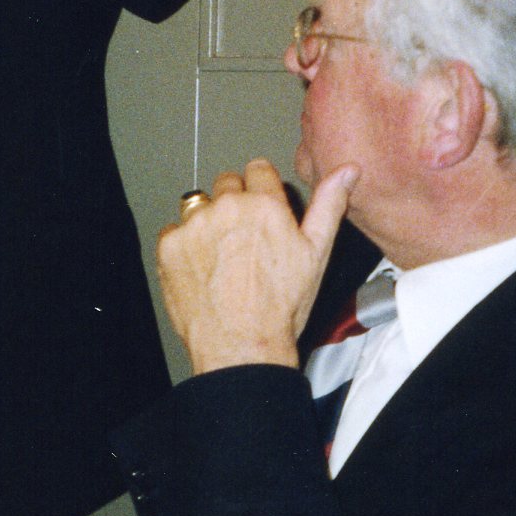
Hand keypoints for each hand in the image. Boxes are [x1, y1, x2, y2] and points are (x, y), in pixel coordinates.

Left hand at [155, 159, 358, 375]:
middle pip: (226, 184)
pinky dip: (184, 244)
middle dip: (235, 203)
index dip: (262, 189)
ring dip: (208, 221)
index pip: (257, 169)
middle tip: (244, 238)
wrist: (241, 346)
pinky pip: (174, 230)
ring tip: (222, 255)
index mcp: (264, 205)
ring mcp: (194, 226)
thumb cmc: (281, 307)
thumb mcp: (316, 254)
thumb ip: (328, 205)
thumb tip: (346, 172)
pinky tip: (202, 268)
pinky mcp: (169, 245)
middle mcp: (226, 208)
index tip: (262, 207)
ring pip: (199, 205)